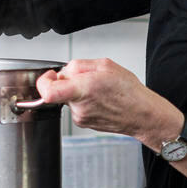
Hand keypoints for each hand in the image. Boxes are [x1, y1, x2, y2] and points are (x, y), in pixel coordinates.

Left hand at [35, 58, 179, 143]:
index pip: (47, 92)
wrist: (143, 115)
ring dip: (79, 90)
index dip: (43, 81)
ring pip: (68, 97)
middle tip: (89, 78)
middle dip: (69, 80)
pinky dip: (84, 100)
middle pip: (59, 89)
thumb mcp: (106, 65)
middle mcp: (79, 107)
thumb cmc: (130, 92)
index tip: (50, 75)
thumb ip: (79, 65)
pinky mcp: (84, 123)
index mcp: (83, 90)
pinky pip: (76, 106)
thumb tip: (64, 71)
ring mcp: (80, 117)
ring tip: (100, 89)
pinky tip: (101, 99)